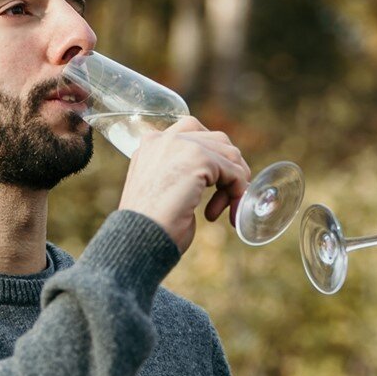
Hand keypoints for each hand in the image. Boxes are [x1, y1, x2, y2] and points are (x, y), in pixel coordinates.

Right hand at [117, 117, 250, 252]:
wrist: (138, 241)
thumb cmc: (151, 227)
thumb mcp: (162, 190)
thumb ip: (180, 173)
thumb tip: (213, 174)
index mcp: (151, 144)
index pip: (194, 133)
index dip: (212, 159)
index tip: (214, 187)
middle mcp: (164, 139)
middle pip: (217, 140)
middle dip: (228, 170)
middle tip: (224, 200)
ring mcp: (181, 145)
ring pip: (229, 154)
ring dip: (234, 184)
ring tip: (225, 210)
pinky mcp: (199, 159)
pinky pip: (234, 172)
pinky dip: (238, 193)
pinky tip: (227, 215)